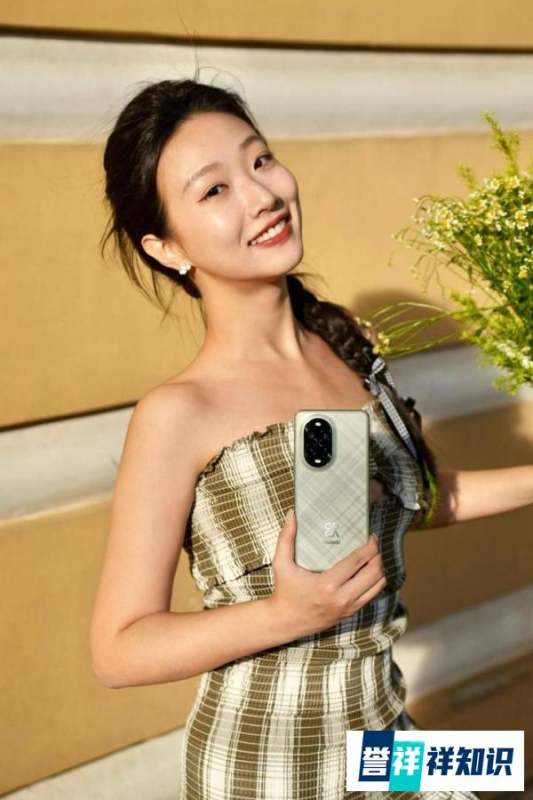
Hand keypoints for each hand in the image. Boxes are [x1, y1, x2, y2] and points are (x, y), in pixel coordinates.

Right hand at [269, 509, 386, 636]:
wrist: (286, 621)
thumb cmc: (285, 591)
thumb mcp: (281, 564)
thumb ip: (286, 537)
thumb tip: (292, 514)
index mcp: (327, 584)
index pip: (357, 562)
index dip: (369, 547)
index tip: (371, 536)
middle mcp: (341, 598)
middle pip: (374, 573)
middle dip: (377, 556)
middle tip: (373, 545)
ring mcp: (348, 607)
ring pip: (378, 586)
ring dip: (379, 569)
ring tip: (373, 557)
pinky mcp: (350, 612)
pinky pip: (372, 595)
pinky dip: (375, 582)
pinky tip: (368, 572)